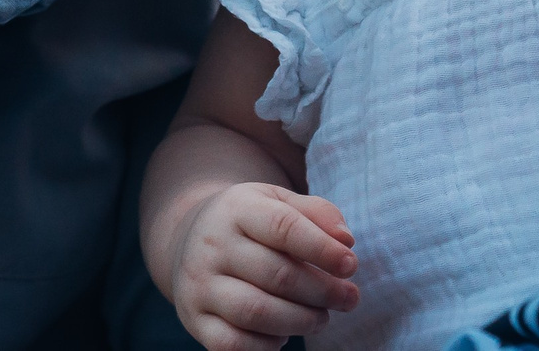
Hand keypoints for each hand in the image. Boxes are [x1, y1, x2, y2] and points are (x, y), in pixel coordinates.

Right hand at [166, 181, 358, 350]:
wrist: (188, 239)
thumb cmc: (250, 223)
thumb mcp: (278, 202)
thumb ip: (317, 213)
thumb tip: (345, 242)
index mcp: (237, 208)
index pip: (283, 227)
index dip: (322, 249)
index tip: (351, 265)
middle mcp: (212, 245)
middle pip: (277, 274)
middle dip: (323, 291)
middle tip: (350, 299)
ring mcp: (199, 284)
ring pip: (256, 312)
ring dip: (301, 320)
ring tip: (321, 318)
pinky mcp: (195, 320)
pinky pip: (234, 344)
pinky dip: (267, 346)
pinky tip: (283, 334)